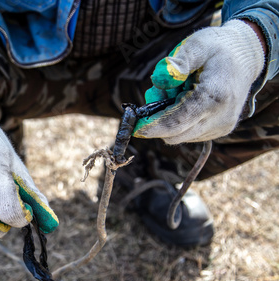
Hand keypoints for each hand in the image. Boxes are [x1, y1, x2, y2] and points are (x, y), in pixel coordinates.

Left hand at [133, 20, 264, 143]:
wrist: (246, 57)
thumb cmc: (218, 48)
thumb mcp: (198, 44)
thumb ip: (179, 60)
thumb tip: (160, 78)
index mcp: (215, 96)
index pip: (178, 122)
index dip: (153, 127)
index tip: (134, 128)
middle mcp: (220, 118)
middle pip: (176, 135)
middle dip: (157, 121)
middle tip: (155, 93)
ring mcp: (221, 127)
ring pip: (180, 136)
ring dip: (168, 119)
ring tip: (175, 90)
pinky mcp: (219, 131)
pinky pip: (189, 133)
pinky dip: (179, 121)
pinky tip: (184, 99)